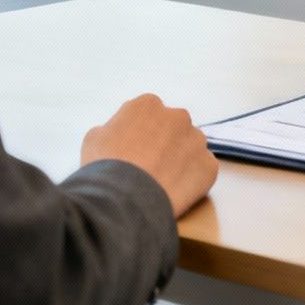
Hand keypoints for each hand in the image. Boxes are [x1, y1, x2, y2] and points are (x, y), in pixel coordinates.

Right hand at [80, 93, 218, 216]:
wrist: (124, 199)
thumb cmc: (105, 167)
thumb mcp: (94, 138)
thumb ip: (112, 128)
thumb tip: (118, 134)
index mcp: (148, 104)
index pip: (148, 115)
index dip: (140, 134)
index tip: (135, 151)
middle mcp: (178, 116)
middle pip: (173, 129)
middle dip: (165, 144)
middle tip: (150, 168)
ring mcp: (197, 141)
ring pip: (190, 149)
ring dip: (181, 161)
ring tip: (163, 183)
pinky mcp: (209, 166)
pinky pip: (202, 171)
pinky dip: (192, 181)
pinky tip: (175, 193)